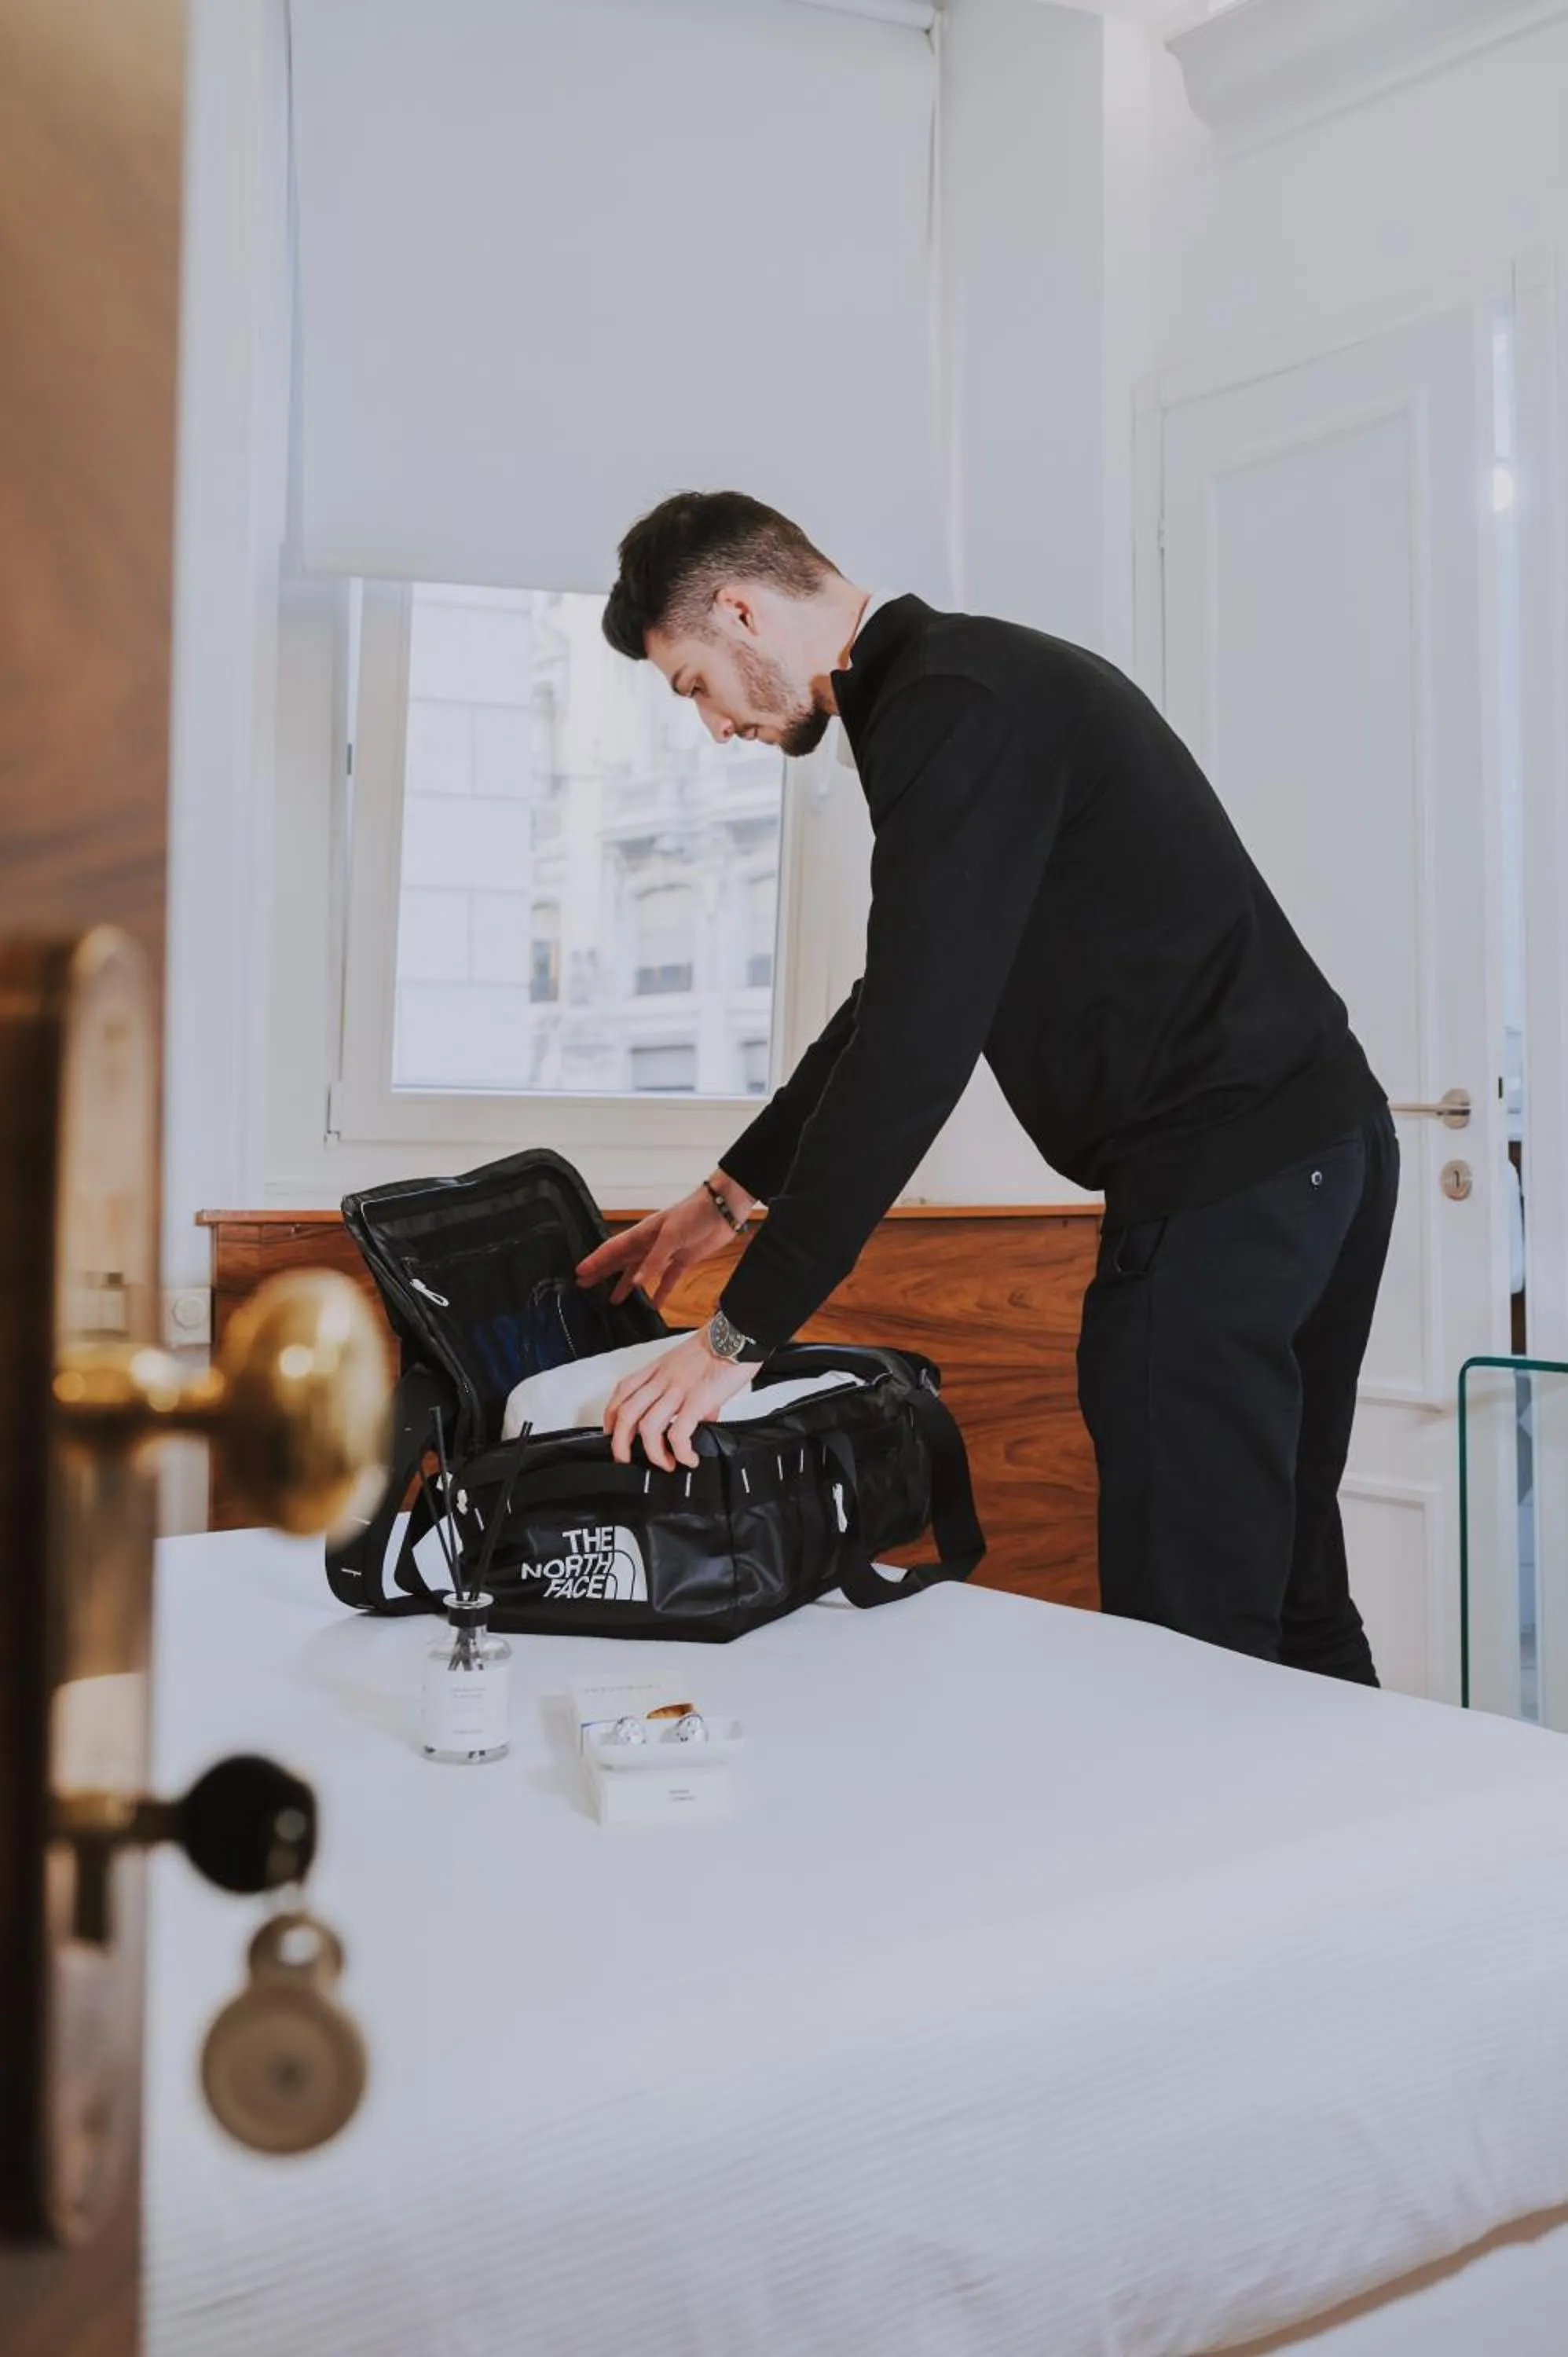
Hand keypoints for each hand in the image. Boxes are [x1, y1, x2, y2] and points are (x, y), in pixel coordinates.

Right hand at [575, 1173, 753, 1311]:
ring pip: (641, 1273)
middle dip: (604, 1273)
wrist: (723, 1209)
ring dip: (627, 1286)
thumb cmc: (694, 1213)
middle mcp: (650, 1244)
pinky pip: (667, 1280)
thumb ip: (654, 1260)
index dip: (596, 1260)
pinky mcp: (683, 1261)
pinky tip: (653, 1305)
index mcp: (642, 1233)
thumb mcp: (671, 1235)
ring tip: (613, 1301)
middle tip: (585, 1286)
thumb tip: (635, 1283)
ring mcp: (666, 1253)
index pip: (613, 1248)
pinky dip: (660, 1293)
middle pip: (622, 1262)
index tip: (580, 1272)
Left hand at [604, 1330, 759, 1469]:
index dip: (611, 1415)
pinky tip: (688, 1458)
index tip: (613, 1432)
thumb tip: (701, 1420)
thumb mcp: (691, 1365)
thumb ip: (688, 1392)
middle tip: (627, 1458)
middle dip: (620, 1443)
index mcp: (659, 1368)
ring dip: (651, 1452)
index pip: (623, 1391)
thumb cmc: (718, 1345)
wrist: (737, 1335)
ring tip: (664, 1463)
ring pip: (647, 1426)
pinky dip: (680, 1452)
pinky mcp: (698, 1400)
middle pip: (627, 1413)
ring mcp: (678, 1389)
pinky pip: (679, 1433)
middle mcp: (663, 1379)